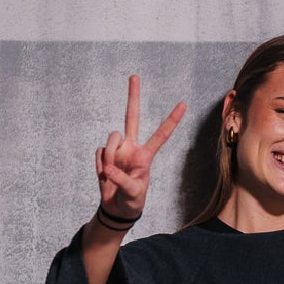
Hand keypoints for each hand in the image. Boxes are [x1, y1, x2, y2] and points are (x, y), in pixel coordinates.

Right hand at [95, 74, 185, 223]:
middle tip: (134, 76)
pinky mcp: (104, 155)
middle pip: (131, 116)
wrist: (117, 208)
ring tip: (111, 174)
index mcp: (145, 155)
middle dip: (133, 96)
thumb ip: (122, 180)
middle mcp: (131, 147)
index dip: (171, 120)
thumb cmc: (132, 201)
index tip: (183, 104)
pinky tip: (104, 176)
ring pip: (111, 137)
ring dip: (110, 155)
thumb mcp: (133, 194)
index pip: (161, 134)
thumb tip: (108, 168)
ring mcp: (117, 149)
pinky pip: (99, 153)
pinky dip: (99, 165)